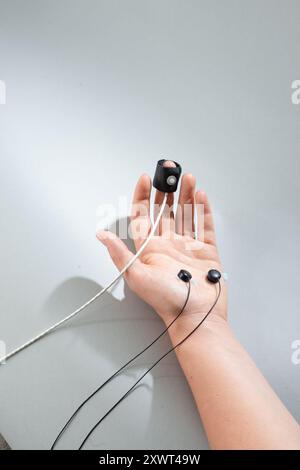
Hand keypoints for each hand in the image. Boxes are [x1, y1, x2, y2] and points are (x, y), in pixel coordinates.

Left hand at [97, 162, 226, 327]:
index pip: (143, 215)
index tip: (144, 178)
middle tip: (168, 171)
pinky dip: (203, 209)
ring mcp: (188, 246)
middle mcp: (168, 244)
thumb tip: (101, 235)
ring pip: (186, 213)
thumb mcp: (136, 276)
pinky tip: (200, 195)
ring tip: (187, 177)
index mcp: (150, 248)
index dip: (142, 195)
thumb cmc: (167, 300)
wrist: (196, 315)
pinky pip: (205, 225)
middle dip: (166, 189)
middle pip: (166, 210)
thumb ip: (120, 253)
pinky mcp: (207, 251)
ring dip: (186, 195)